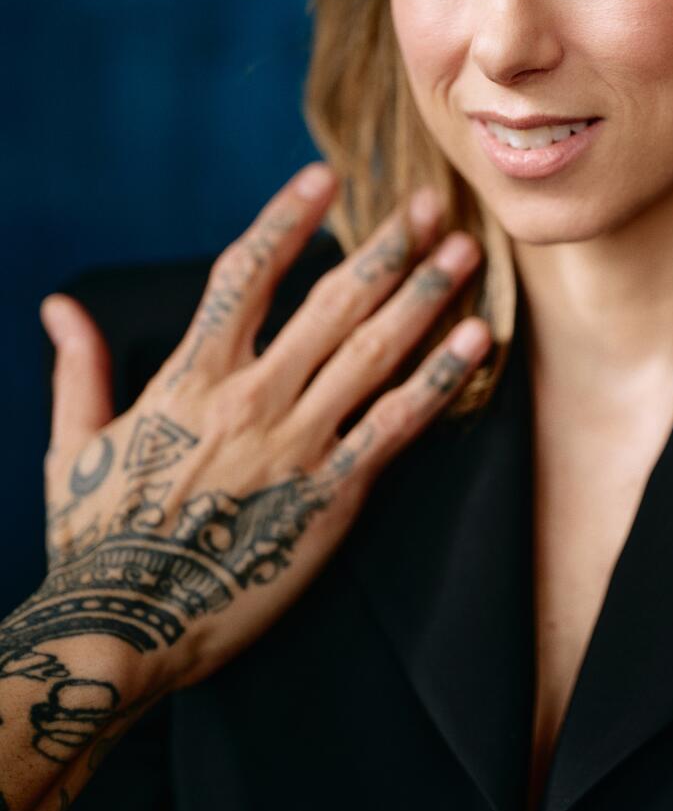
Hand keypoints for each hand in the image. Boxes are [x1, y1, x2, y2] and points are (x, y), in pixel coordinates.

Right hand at [29, 164, 491, 708]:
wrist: (120, 632)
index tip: (324, 178)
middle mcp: (251, 396)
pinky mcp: (332, 496)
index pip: (244, 272)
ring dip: (426, 295)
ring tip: (465, 251)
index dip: (287, 218)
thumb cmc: (93, 544)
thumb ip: (78, 370)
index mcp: (189, 377)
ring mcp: (296, 444)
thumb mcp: (72, 448)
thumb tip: (58, 306)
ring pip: (374, 350)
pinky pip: (397, 425)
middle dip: (386, 246)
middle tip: (430, 203)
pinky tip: (476, 342)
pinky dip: (439, 378)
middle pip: (332, 301)